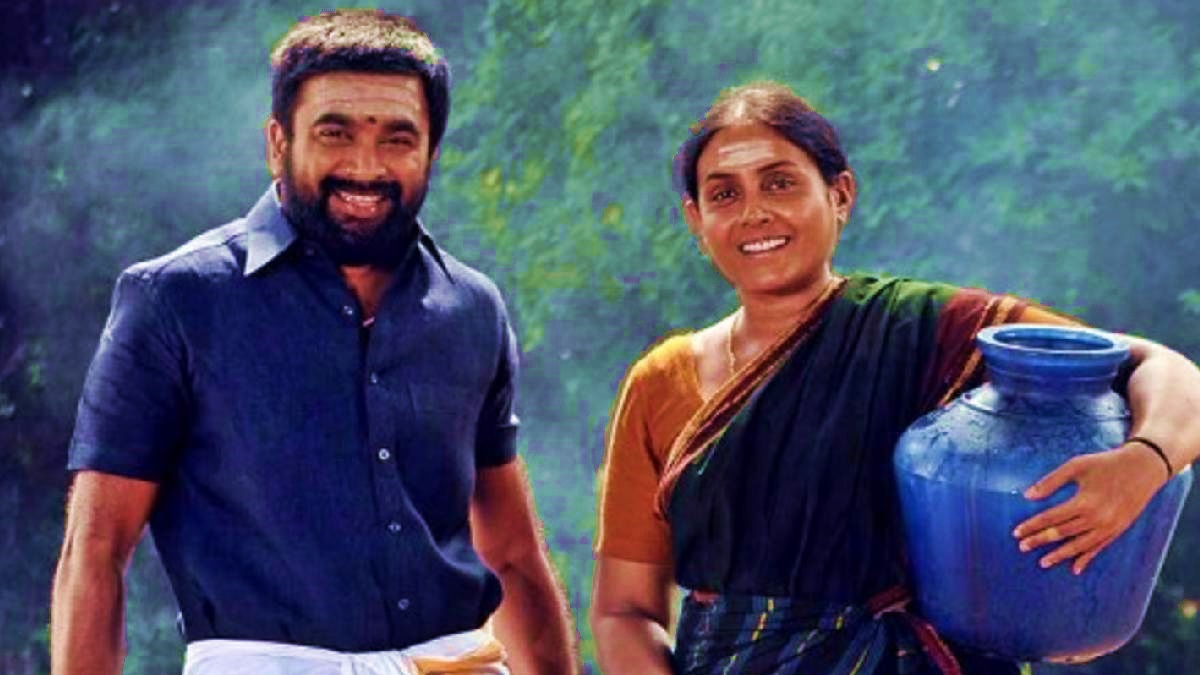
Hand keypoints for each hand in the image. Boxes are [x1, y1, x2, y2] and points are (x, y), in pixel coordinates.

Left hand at [1011, 442, 1167, 574]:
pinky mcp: (1118, 531)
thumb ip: (1051, 481)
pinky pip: (1098, 548)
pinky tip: (1075, 568)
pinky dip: (1085, 558)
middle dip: (1040, 540)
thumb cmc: (1105, 464)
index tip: (1016, 532)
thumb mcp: (1076, 466)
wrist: (1142, 468)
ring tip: (1042, 562)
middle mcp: (1097, 519)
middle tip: (1022, 547)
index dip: (1032, 526)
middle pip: (1062, 533)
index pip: (1051, 518)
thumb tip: (1027, 496)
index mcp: (1084, 502)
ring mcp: (1109, 527)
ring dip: (1060, 555)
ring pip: (1079, 546)